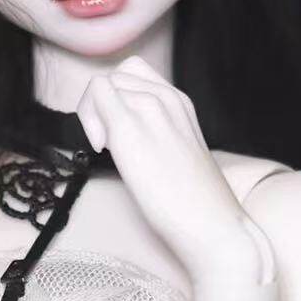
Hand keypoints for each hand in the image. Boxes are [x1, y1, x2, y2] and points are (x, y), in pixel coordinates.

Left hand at [76, 56, 266, 285]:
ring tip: (105, 149)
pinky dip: (87, 117)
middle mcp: (168, 97)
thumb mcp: (179, 157)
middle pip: (117, 75)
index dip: (119, 102)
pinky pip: (95, 92)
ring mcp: (150, 108)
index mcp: (182, 103)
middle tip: (106, 144)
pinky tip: (100, 149)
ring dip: (92, 113)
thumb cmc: (196, 204)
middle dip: (102, 106)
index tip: (120, 137)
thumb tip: (124, 141)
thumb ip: (158, 138)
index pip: (136, 77)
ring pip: (102, 82)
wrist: (214, 225)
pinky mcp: (130, 127)